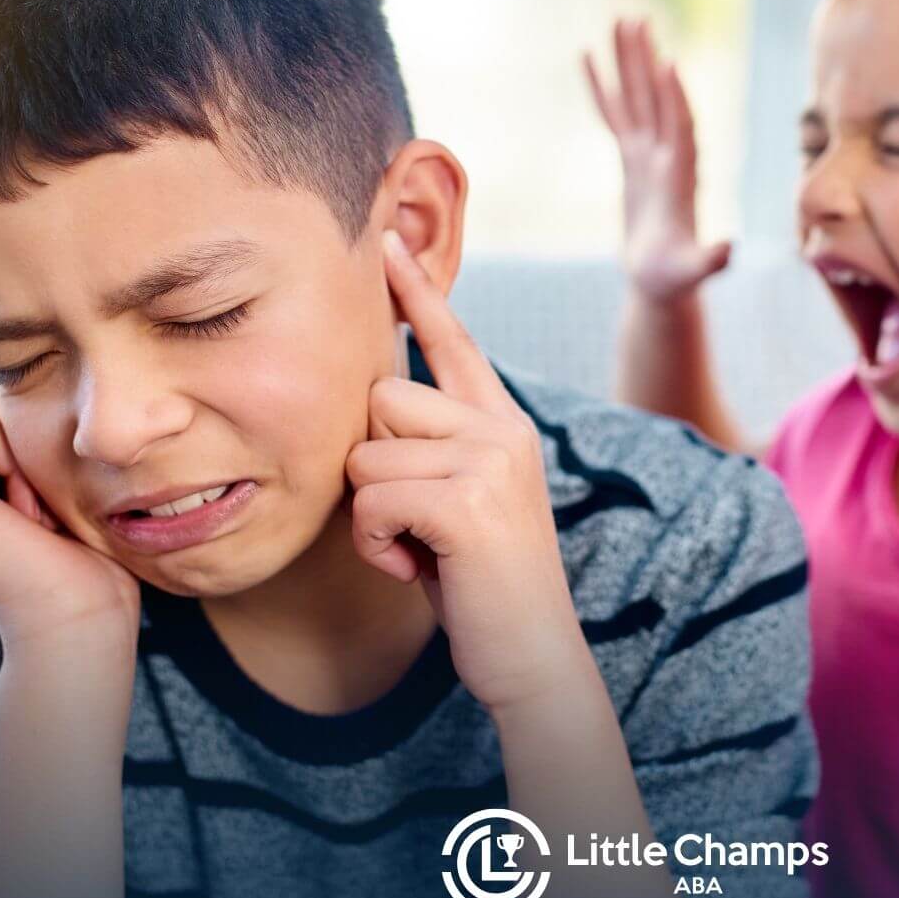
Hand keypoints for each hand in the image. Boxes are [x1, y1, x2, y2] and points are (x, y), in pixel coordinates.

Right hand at [0, 388, 141, 659]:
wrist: (83, 622)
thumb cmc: (92, 564)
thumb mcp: (66, 487)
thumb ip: (37, 441)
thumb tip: (37, 378)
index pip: (7, 411)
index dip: (50, 444)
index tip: (56, 512)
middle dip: (40, 448)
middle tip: (48, 518)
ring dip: (36, 461)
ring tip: (39, 522)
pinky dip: (23, 468)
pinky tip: (27, 521)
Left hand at [343, 233, 593, 713]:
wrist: (533, 657)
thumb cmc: (482, 586)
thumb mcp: (461, 503)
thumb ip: (432, 451)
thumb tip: (371, 411)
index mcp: (503, 424)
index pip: (452, 343)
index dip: (418, 292)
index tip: (387, 240)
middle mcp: (502, 429)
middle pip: (380, 400)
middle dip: (373, 467)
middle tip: (412, 524)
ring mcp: (490, 461)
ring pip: (366, 454)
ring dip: (370, 516)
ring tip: (417, 551)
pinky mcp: (468, 501)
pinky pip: (371, 500)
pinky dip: (376, 546)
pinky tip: (416, 568)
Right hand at [583, 17, 730, 303]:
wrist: (664, 282)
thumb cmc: (676, 280)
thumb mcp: (693, 272)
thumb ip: (712, 260)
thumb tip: (730, 250)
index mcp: (683, 176)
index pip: (680, 127)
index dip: (675, 98)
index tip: (668, 62)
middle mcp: (668, 156)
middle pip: (657, 98)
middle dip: (646, 60)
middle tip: (635, 19)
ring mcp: (648, 155)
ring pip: (637, 97)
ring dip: (628, 60)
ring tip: (619, 20)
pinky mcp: (631, 160)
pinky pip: (614, 115)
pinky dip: (602, 87)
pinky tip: (588, 56)